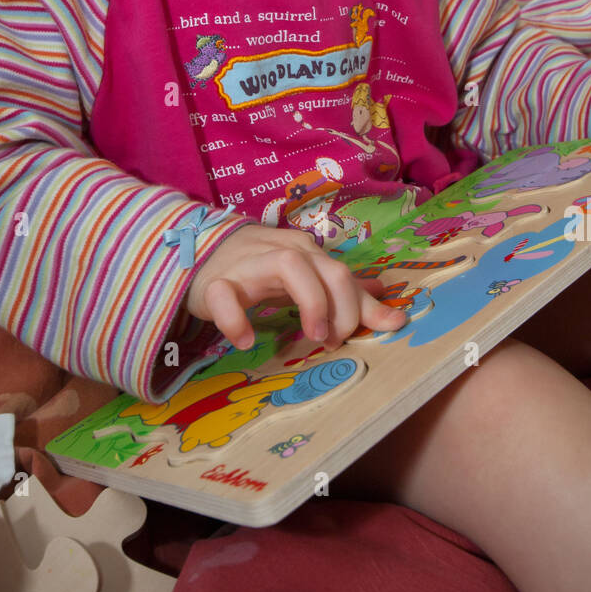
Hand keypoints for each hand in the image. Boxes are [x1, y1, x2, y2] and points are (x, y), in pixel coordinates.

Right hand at [186, 223, 405, 350]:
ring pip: (286, 264)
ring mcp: (247, 264)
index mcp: (305, 252)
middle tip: (334, 340)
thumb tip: (391, 302)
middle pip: (323, 266)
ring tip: (313, 336)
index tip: (363, 334)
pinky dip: (237, 318)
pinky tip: (246, 340)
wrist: (199, 256)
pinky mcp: (215, 283)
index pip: (342, 272)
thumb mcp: (305, 279)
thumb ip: (345, 293)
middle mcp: (281, 251)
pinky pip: (225, 295)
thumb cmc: (260, 269)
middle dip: (339, 305)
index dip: (359, 306)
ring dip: (309, 300)